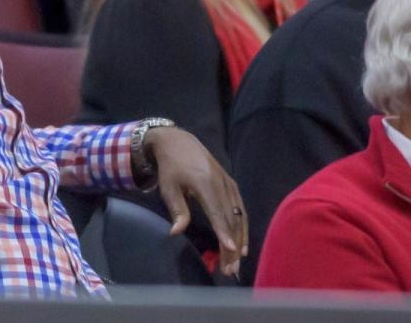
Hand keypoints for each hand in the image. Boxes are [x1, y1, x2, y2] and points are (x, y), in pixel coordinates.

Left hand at [144, 127, 247, 276]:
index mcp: (204, 182)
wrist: (179, 141)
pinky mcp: (231, 184)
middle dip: (231, 245)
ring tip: (237, 262)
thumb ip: (177, 209)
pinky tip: (242, 243)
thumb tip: (177, 232)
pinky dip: (242, 226)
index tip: (231, 251)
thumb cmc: (170, 167)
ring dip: (239, 239)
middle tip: (229, 269)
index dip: (224, 232)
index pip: (217, 212)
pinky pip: (240, 208)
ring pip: (238, 215)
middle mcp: (221, 183)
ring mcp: (228, 183)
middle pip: (230, 218)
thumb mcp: (168, 187)